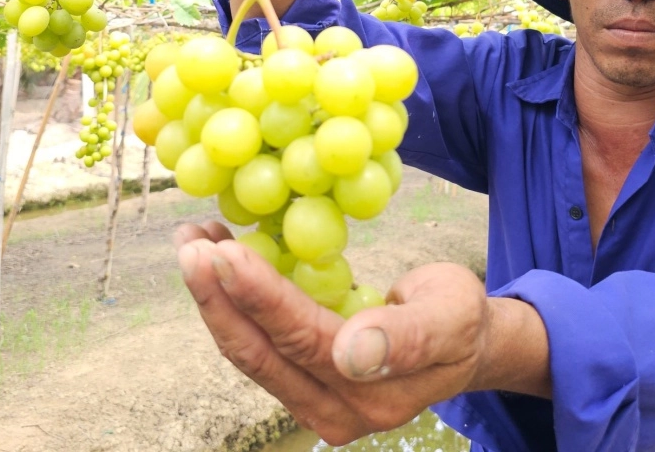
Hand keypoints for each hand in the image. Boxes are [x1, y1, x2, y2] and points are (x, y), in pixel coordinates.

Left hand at [174, 227, 493, 444]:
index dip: (259, 297)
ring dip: (215, 298)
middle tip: (188, 244)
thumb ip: (408, 335)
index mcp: (374, 393)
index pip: (302, 340)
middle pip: (260, 353)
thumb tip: (352, 354)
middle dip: (217, 297)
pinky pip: (258, 347)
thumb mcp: (452, 314)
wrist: (465, 345)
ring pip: (249, 353)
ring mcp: (315, 405)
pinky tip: (217, 261)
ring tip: (192, 243)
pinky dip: (232, 304)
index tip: (223, 252)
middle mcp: (336, 411)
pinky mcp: (302, 389)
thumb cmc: (460, 320)